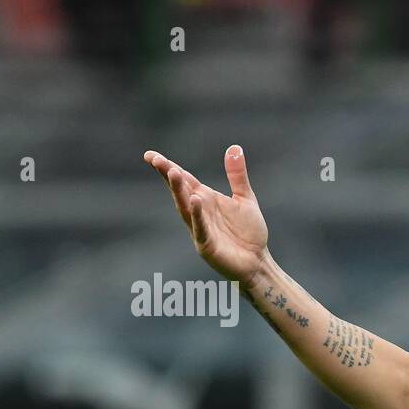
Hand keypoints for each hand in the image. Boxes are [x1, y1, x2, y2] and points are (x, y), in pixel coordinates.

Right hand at [142, 145, 268, 283]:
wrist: (258, 261)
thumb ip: (236, 175)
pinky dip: (197, 215)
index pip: (184, 180)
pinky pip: (200, 228)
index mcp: (205, 198)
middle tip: (156, 160)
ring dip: (178, 191)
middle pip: (179, 191)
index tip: (150, 155)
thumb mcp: (245, 198)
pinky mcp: (206, 245)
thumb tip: (234, 147)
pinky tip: (194, 201)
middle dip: (168, 176)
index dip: (168, 167)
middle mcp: (198, 212)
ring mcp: (199, 229)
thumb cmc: (249, 232)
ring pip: (185, 208)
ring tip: (172, 173)